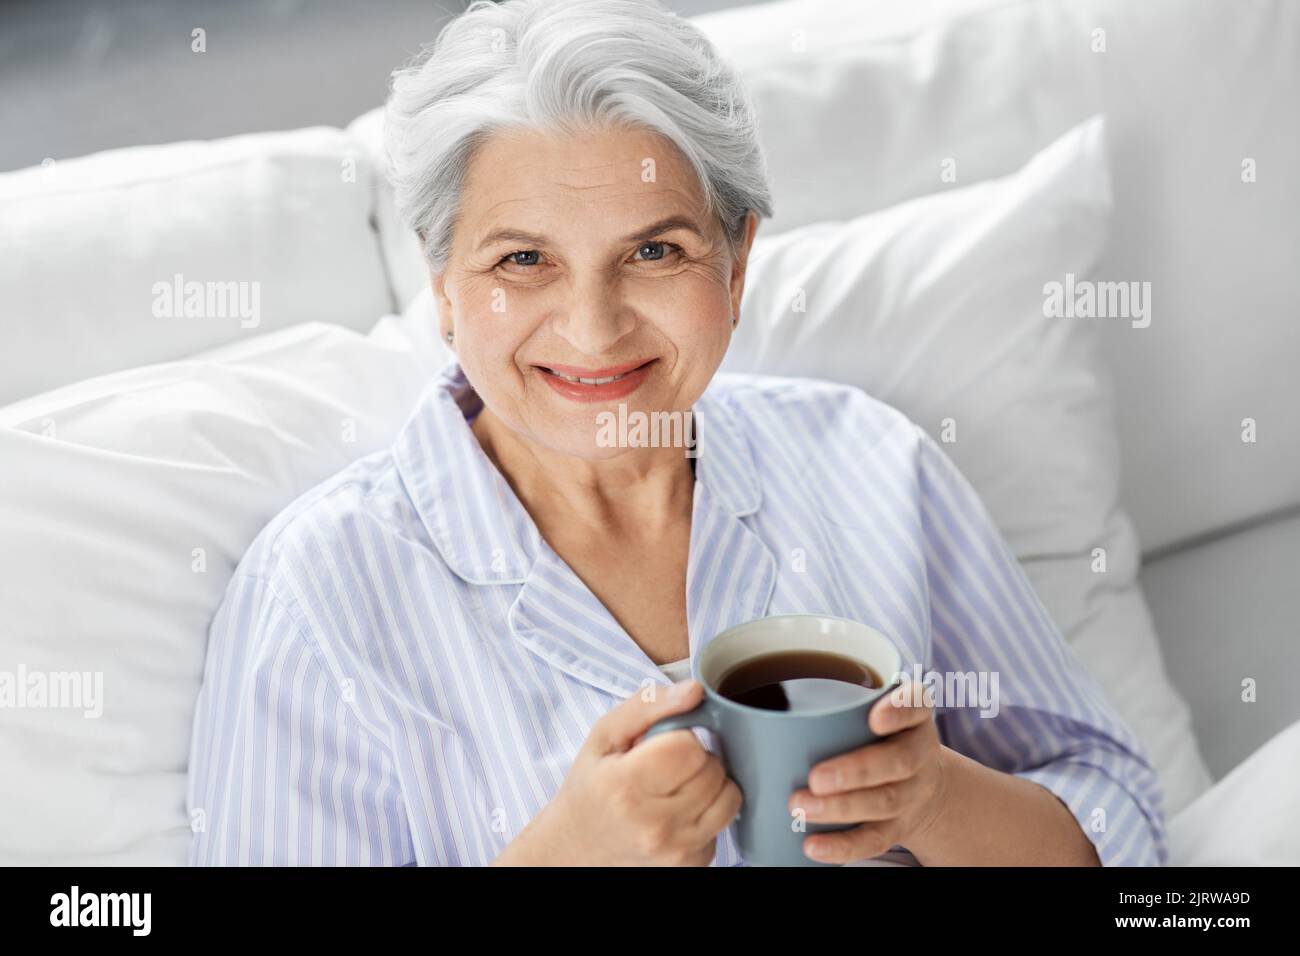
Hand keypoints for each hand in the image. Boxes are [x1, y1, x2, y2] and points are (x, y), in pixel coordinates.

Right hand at [498, 679, 741, 865]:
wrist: (576, 847)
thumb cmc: (591, 787)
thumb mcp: (604, 736)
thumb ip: (647, 705)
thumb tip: (695, 690)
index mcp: (626, 786)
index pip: (689, 746)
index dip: (679, 737)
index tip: (660, 745)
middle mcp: (654, 824)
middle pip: (712, 768)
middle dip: (695, 758)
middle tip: (666, 766)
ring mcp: (676, 850)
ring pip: (729, 795)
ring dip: (709, 783)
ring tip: (676, 785)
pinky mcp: (692, 864)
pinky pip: (725, 822)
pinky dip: (708, 811)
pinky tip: (680, 810)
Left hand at [787, 679, 949, 863]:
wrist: (924, 785)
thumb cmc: (878, 737)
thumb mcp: (872, 709)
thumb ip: (830, 701)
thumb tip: (736, 711)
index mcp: (913, 716)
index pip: (917, 704)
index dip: (900, 710)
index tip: (875, 717)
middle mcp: (918, 753)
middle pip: (898, 762)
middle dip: (856, 771)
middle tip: (816, 778)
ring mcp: (911, 793)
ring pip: (883, 802)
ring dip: (840, 808)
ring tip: (800, 807)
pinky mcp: (899, 827)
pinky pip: (874, 839)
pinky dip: (843, 845)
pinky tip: (812, 845)